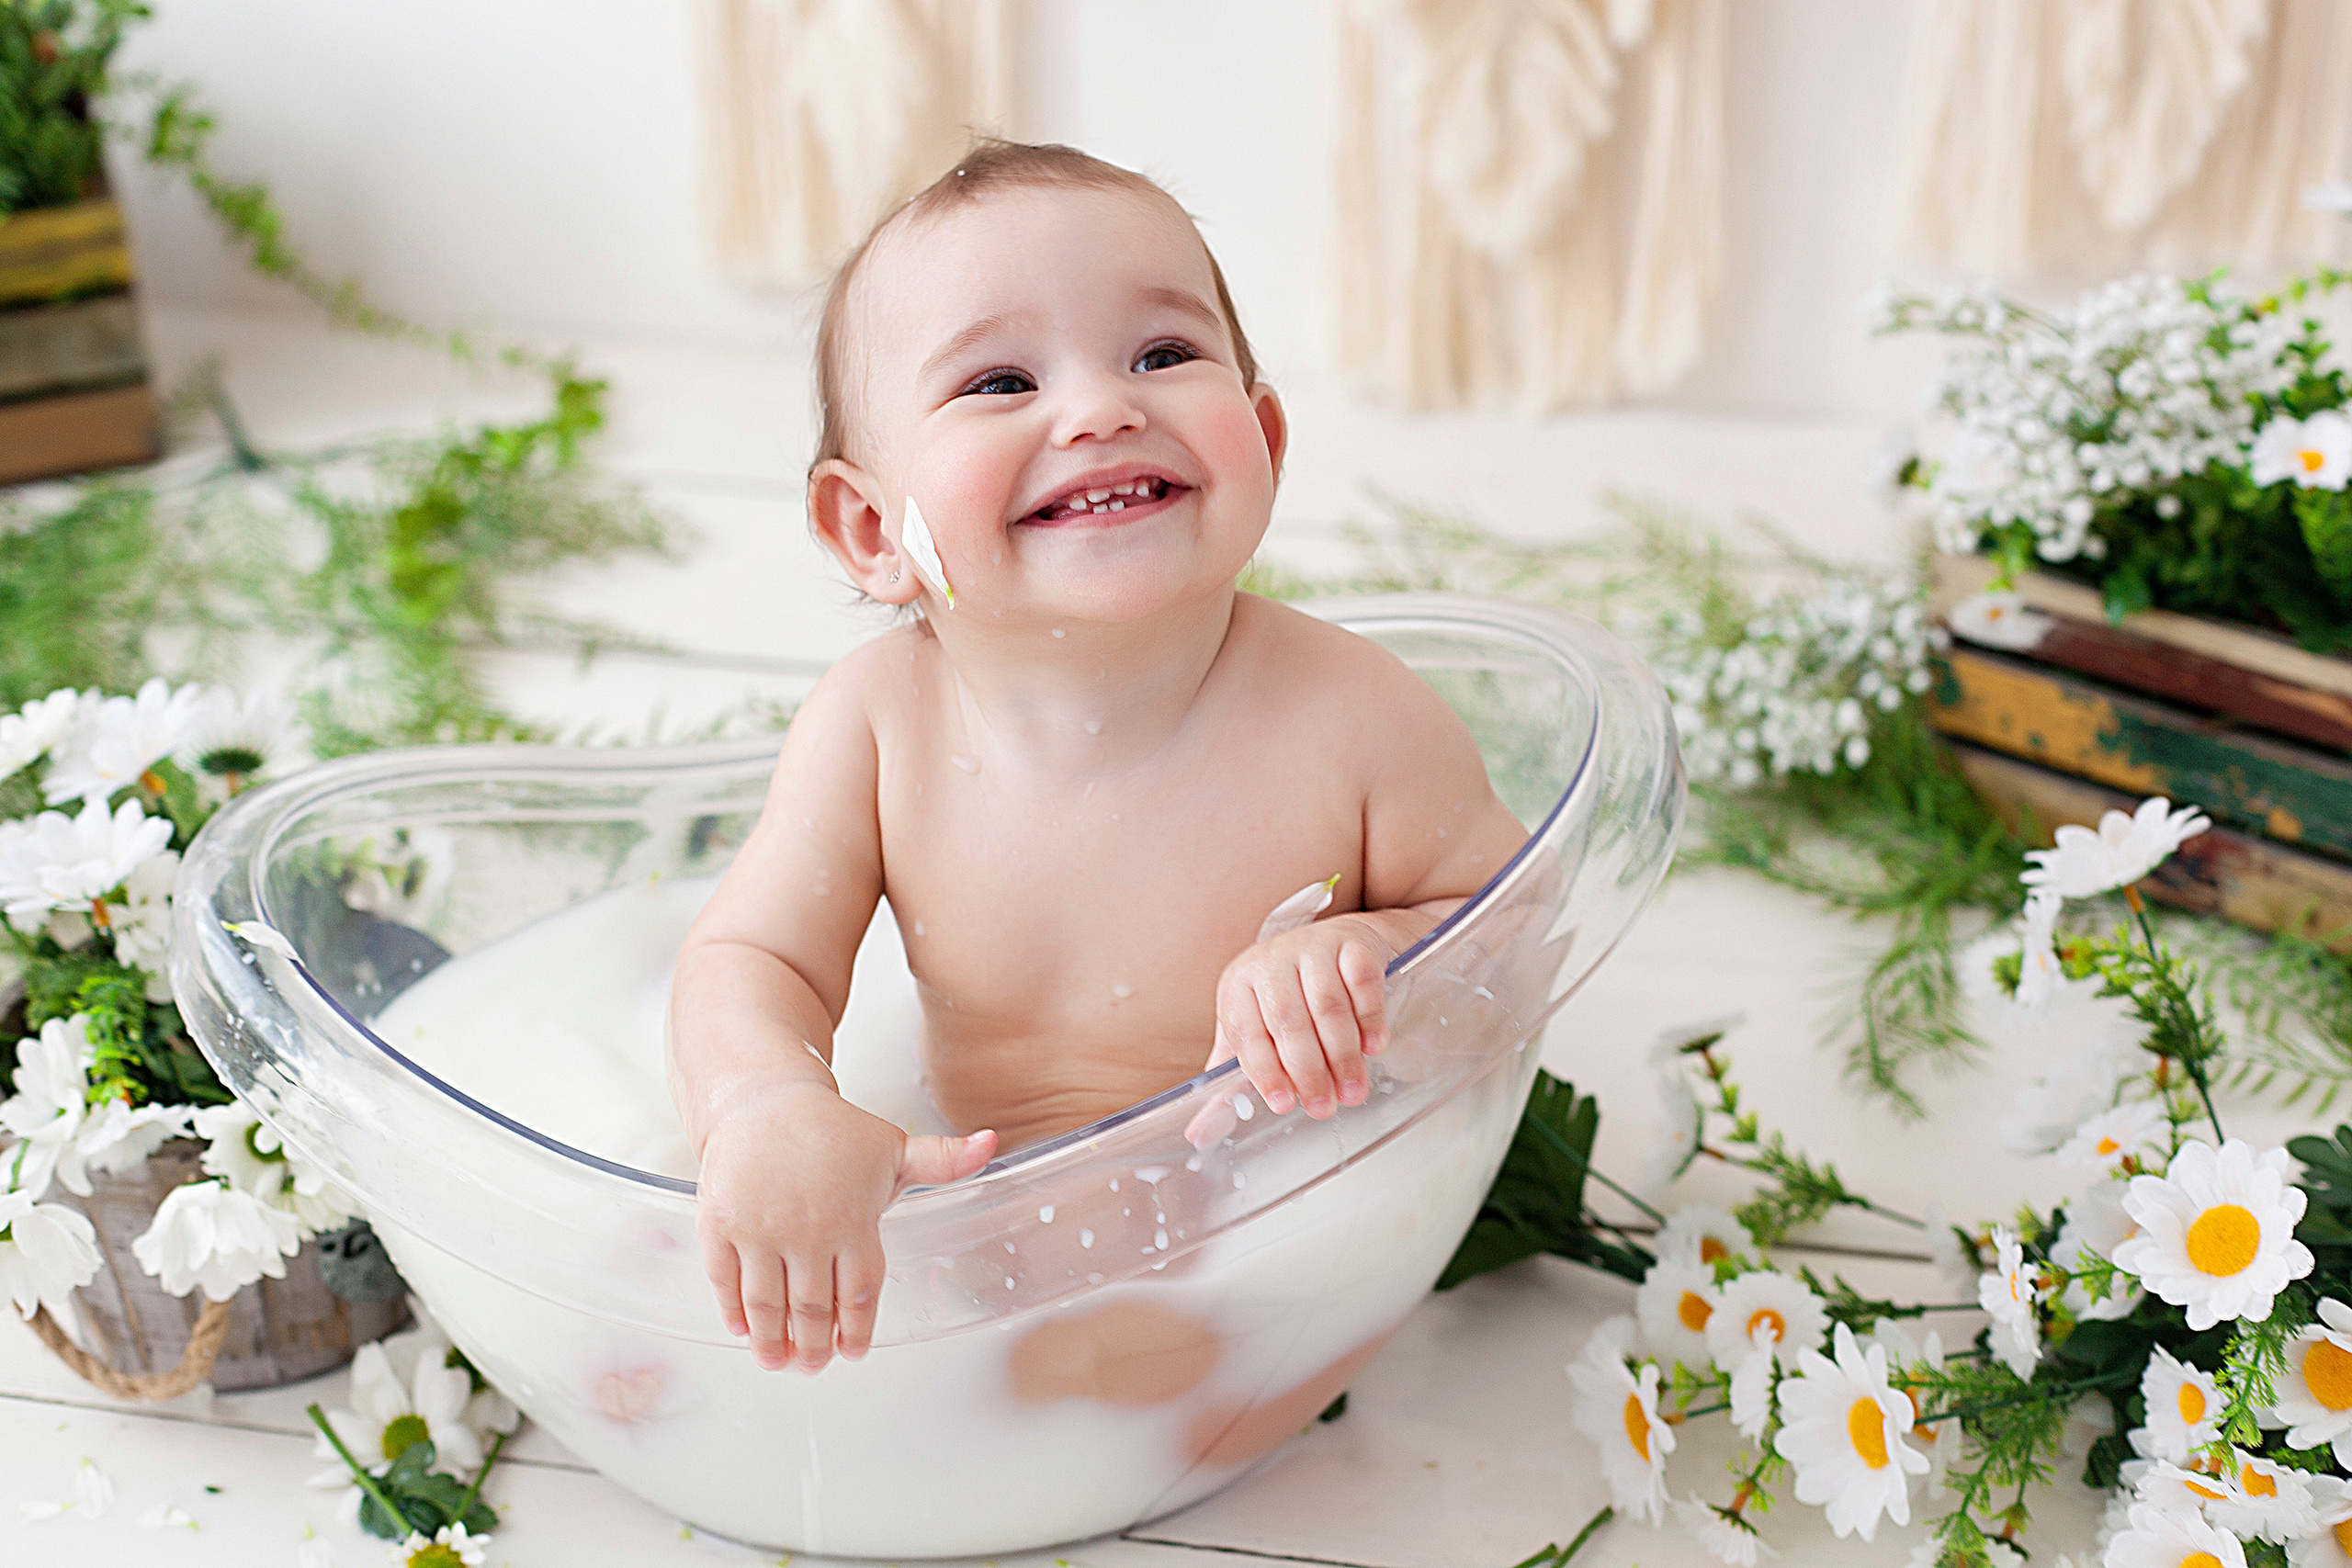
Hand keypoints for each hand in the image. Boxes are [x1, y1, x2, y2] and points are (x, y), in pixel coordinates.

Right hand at [694, 1079, 994, 1371]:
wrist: (764, 1099)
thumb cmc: (832, 1130)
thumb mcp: (894, 1147)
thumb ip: (943, 1160)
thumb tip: (992, 1143)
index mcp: (853, 1220)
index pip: (860, 1294)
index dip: (857, 1330)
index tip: (852, 1351)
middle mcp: (807, 1230)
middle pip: (812, 1308)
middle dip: (813, 1346)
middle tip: (813, 1365)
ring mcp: (759, 1228)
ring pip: (767, 1303)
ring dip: (772, 1340)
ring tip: (778, 1361)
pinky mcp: (720, 1223)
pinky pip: (726, 1279)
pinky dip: (733, 1310)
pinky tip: (742, 1328)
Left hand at [1206, 920, 1388, 1119]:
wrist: (1338, 944)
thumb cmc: (1292, 999)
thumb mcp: (1257, 1033)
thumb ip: (1230, 1085)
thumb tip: (1199, 1135)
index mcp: (1239, 985)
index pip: (1247, 1031)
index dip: (1264, 1071)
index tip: (1283, 1104)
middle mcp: (1271, 961)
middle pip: (1287, 1020)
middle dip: (1308, 1070)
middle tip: (1324, 1107)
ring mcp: (1313, 946)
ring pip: (1327, 1004)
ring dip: (1342, 1054)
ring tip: (1352, 1091)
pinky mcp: (1352, 942)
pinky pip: (1361, 981)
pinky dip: (1369, 1017)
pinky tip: (1374, 1047)